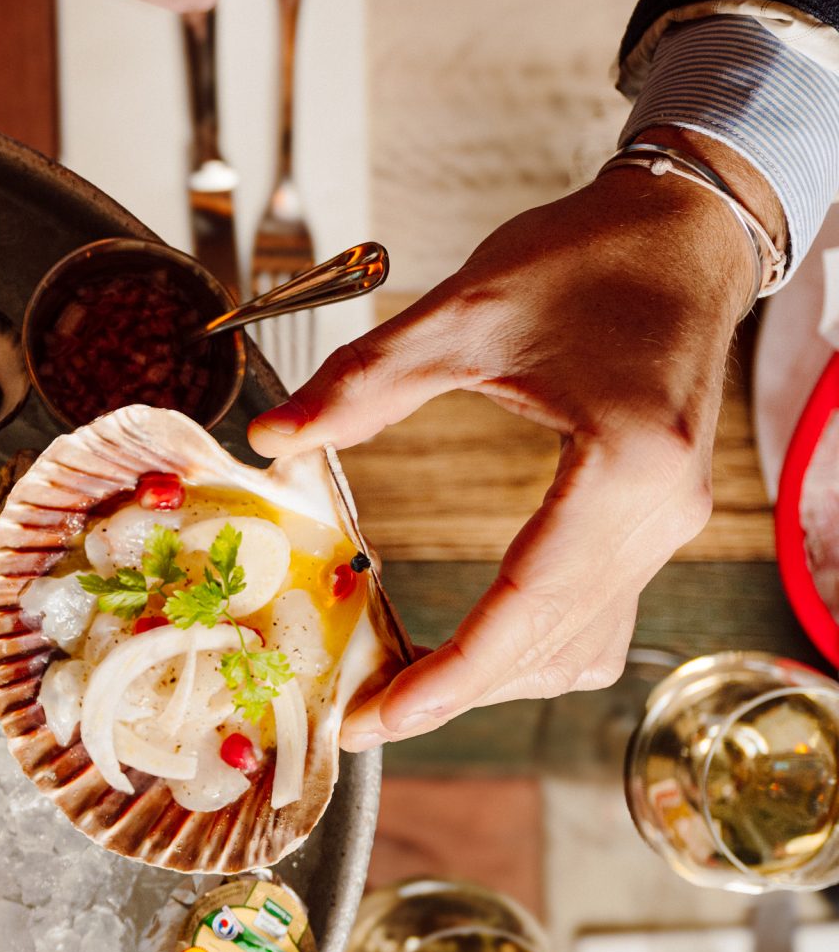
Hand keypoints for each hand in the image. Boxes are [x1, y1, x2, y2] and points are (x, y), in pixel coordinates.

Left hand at [250, 129, 765, 745]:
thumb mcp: (462, 309)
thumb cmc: (586, 258)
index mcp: (626, 465)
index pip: (529, 606)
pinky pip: (595, 616)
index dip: (447, 678)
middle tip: (357, 714)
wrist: (681, 232)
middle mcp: (663, 513)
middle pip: (550, 645)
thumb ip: (362, 382)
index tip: (372, 719)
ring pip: (578, 646)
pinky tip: (463, 645)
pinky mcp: (656, 522)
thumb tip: (271, 440)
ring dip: (490, 675)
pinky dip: (526, 644)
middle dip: (454, 689)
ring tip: (395, 685)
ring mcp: (669, 524)